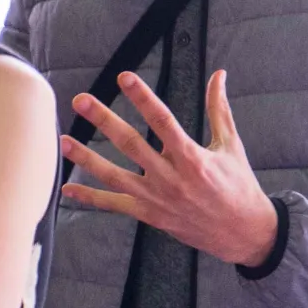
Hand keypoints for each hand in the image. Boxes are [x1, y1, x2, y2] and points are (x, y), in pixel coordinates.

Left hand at [61, 69, 280, 267]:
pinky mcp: (150, 215)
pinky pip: (115, 206)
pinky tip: (67, 190)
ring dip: (87, 158)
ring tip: (62, 140)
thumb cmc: (239, 185)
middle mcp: (171, 178)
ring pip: (115, 176)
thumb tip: (219, 74)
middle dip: (104, 121)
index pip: (162, 120)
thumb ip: (219, 109)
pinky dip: (90, 198)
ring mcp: (157, 198)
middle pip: (131, 144)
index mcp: (192, 157)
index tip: (124, 76)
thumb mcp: (231, 145)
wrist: (244, 232)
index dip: (142, 97)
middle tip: (80, 100)